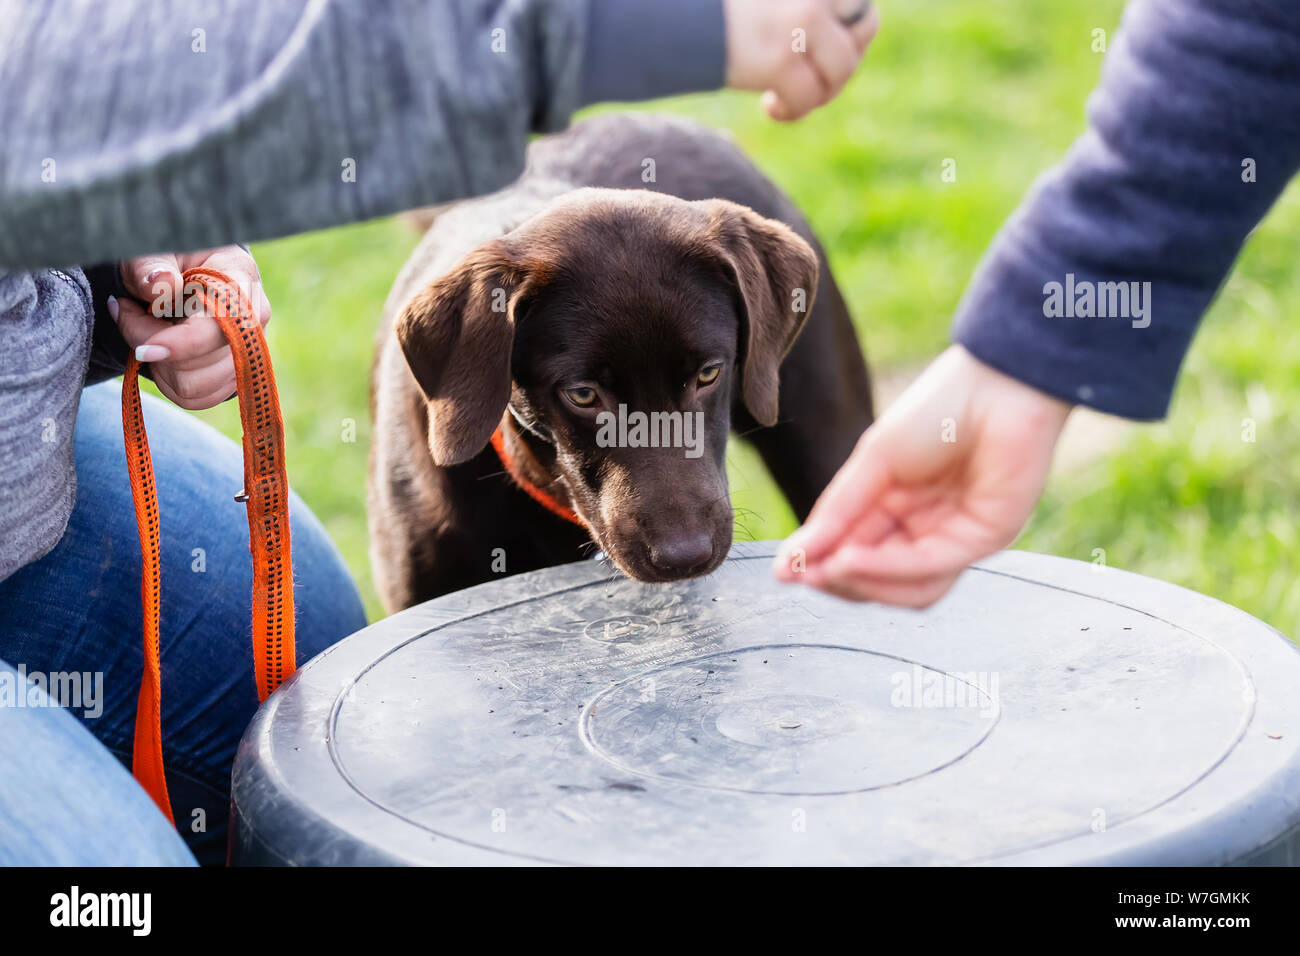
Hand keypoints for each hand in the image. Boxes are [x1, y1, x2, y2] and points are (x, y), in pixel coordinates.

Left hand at [108, 246, 271, 409]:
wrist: (180, 272)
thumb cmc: (166, 258)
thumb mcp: (150, 250)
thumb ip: (151, 266)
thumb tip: (164, 284)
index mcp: (241, 280)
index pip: (222, 328)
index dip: (181, 344)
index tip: (142, 349)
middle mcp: (254, 321)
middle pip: (201, 364)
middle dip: (154, 345)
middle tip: (128, 313)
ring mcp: (247, 352)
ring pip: (194, 386)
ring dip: (158, 365)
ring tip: (144, 329)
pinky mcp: (233, 375)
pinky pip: (195, 398)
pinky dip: (167, 382)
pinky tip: (160, 354)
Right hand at [724, 0, 879, 121]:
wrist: (682, 23)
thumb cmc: (724, 15)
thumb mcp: (775, 6)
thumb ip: (807, 12)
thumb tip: (851, 40)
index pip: (861, 6)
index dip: (852, 35)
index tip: (823, 56)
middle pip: (863, 33)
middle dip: (842, 64)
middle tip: (811, 81)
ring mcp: (802, 23)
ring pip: (843, 69)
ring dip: (821, 92)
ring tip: (785, 95)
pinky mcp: (782, 58)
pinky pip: (809, 98)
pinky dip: (792, 111)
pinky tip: (769, 109)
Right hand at [772, 345, 1072, 606]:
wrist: (996, 381)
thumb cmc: (938, 409)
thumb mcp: (872, 462)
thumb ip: (836, 515)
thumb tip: (790, 562)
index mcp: (899, 508)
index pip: (857, 556)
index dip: (822, 568)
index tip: (784, 572)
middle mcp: (929, 530)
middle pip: (882, 583)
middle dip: (841, 582)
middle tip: (806, 574)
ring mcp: (959, 537)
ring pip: (911, 591)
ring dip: (865, 583)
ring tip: (831, 566)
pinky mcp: (985, 538)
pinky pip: (931, 567)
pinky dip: (889, 567)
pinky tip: (854, 557)